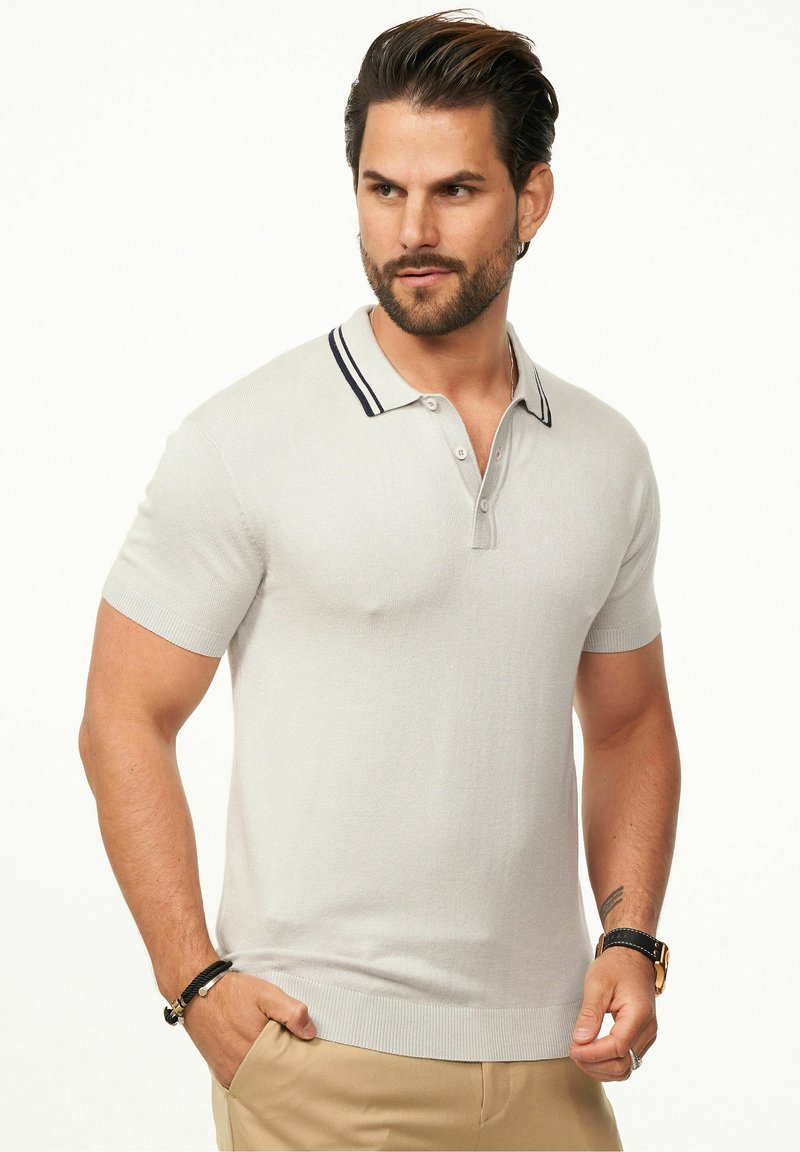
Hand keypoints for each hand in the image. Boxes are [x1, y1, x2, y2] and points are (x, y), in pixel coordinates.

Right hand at [181, 970, 316, 1088]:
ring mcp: (230, 1074)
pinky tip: (259, 1061)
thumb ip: (291, 1013)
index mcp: (256, 1053)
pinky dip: (254, 1074)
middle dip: (283, 1068)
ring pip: (258, 1082)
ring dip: (268, 1073)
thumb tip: (310, 1033)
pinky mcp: (222, 1074)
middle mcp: (241, 1069)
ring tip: (275, 1056)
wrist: (198, 993)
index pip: (286, 1068)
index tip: (303, 1052)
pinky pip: (244, 1081)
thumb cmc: (233, 994)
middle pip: (272, 1078)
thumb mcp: (267, 995)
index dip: (296, 1060)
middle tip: (291, 1054)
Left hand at [569, 945, 656, 1081]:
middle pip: (623, 1064)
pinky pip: (627, 1060)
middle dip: (595, 1065)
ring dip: (601, 1069)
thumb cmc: (615, 967)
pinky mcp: (642, 1038)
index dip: (593, 1054)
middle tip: (573, 1052)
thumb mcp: (597, 983)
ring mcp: (647, 1035)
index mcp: (639, 1014)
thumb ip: (589, 1013)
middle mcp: (648, 1029)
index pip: (617, 1047)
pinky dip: (608, 1064)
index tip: (573, 1049)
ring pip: (626, 1068)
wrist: (633, 958)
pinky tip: (591, 1055)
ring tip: (580, 1056)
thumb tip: (580, 1041)